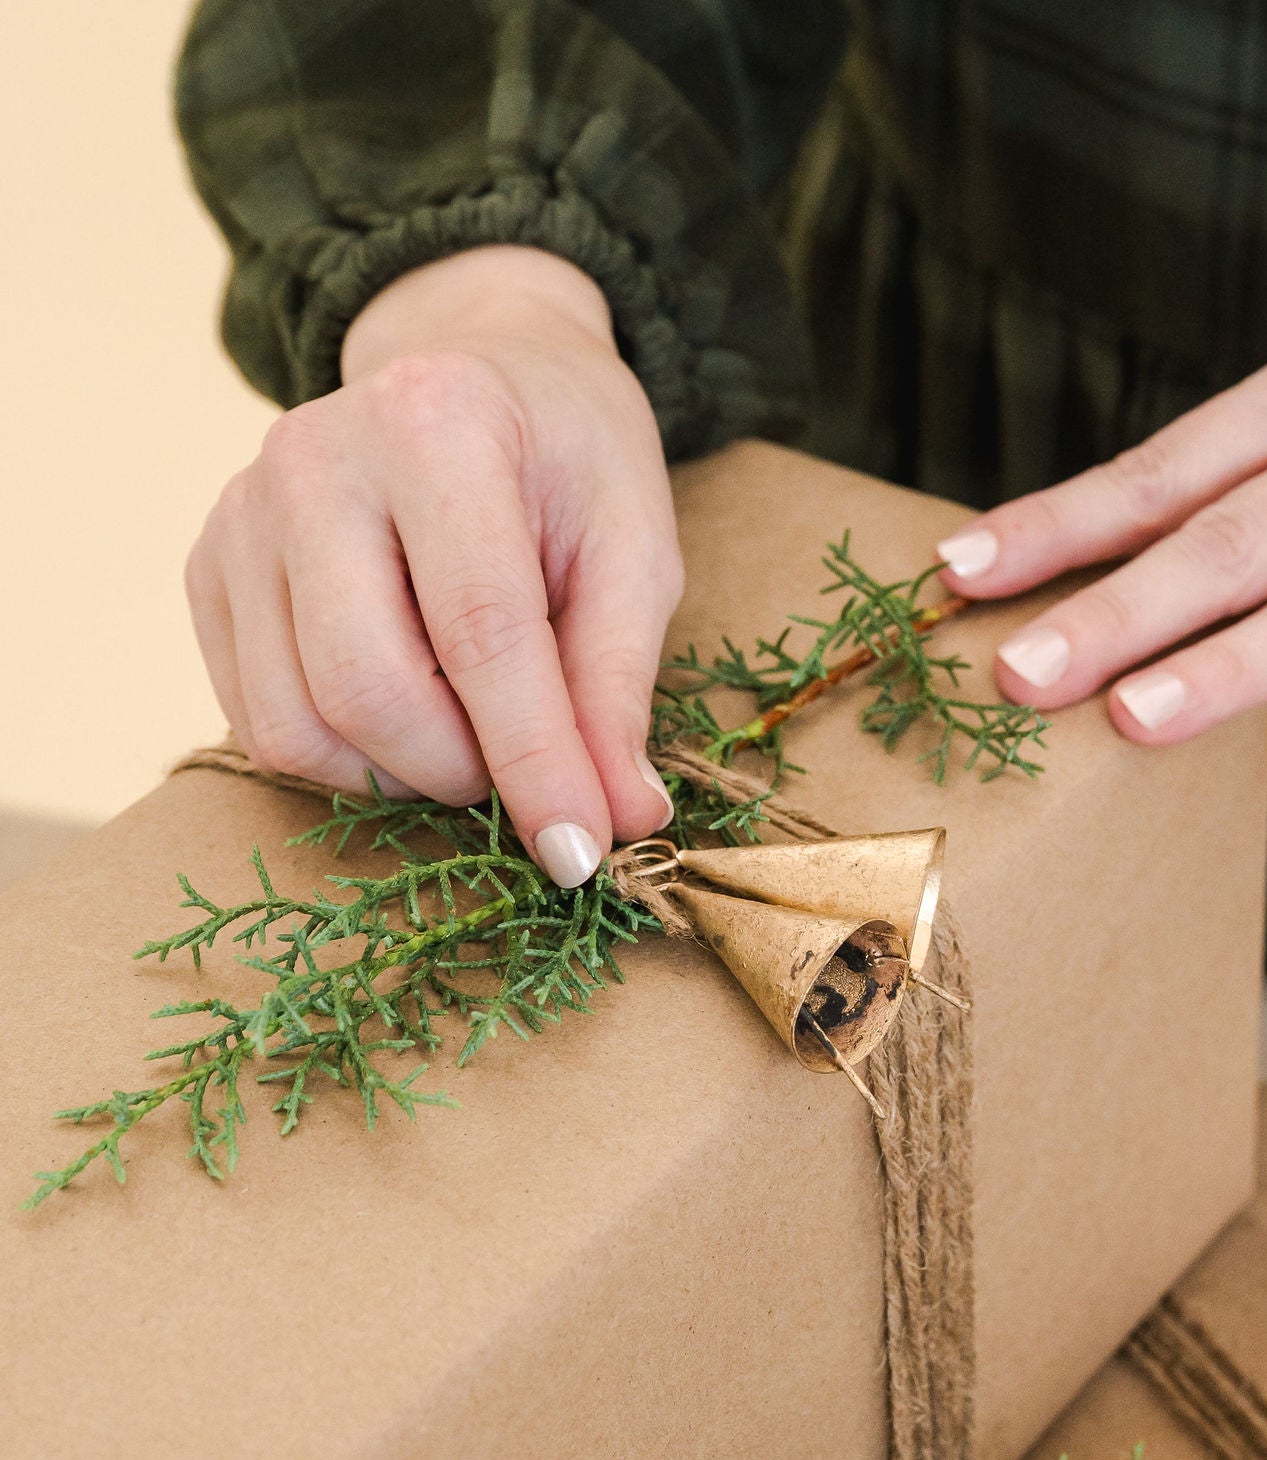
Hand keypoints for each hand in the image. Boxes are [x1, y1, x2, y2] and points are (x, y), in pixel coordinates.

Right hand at [184, 245, 681, 885]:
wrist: (476, 374)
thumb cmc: (570, 465)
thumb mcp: (634, 554)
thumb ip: (618, 686)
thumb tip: (624, 818)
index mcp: (437, 428)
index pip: (481, 634)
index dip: (535, 763)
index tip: (580, 854)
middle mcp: (313, 459)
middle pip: (367, 690)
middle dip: (459, 772)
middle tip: (522, 771)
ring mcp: (242, 513)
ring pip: (298, 726)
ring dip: (399, 776)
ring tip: (469, 732)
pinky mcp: (208, 567)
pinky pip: (257, 722)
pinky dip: (344, 758)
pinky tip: (408, 713)